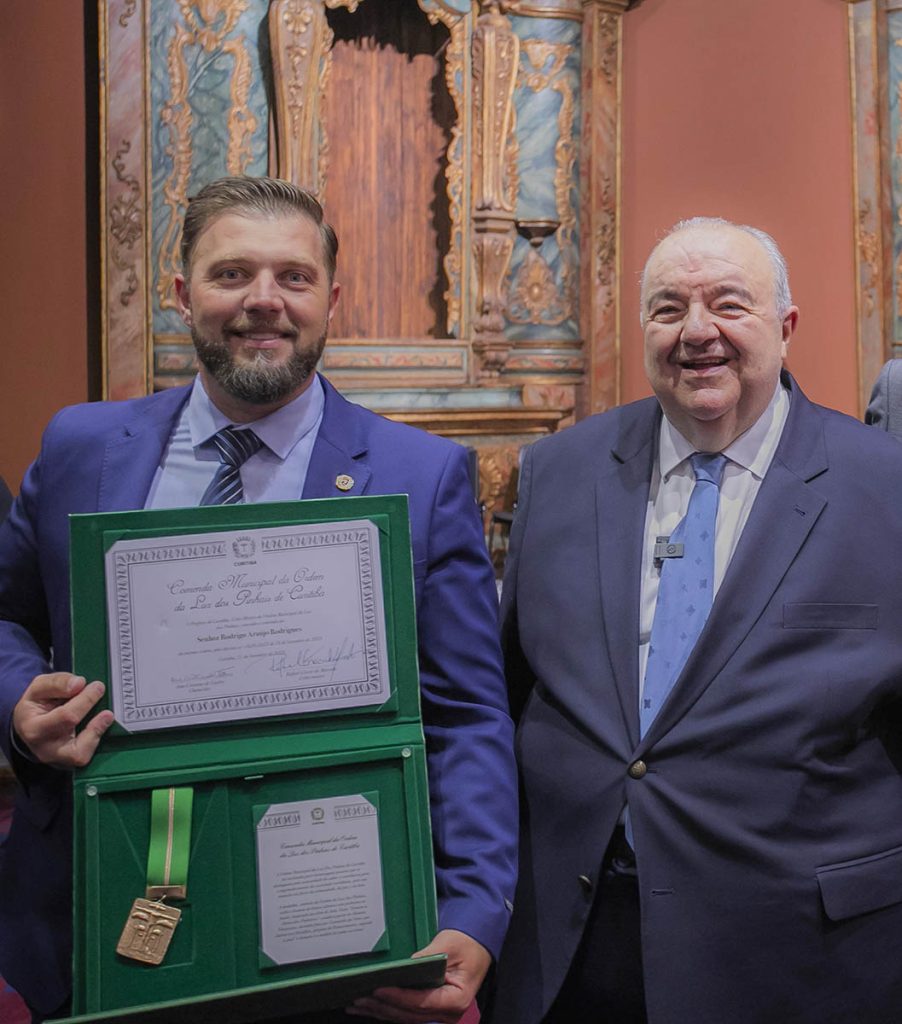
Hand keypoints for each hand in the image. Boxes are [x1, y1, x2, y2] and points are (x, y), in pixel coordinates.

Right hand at [12, 672, 113, 768]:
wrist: (28, 727)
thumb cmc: (36, 707)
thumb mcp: (39, 689)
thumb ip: (57, 683)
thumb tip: (79, 683)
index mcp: (33, 727)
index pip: (65, 715)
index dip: (85, 700)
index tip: (97, 686)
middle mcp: (43, 747)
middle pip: (71, 728)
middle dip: (89, 706)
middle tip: (100, 691)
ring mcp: (56, 758)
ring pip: (79, 754)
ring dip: (97, 732)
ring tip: (106, 715)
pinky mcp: (68, 763)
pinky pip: (84, 756)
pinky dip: (95, 740)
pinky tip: (100, 725)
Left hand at [347, 928, 490, 1022]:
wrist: (477, 945)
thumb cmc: (466, 943)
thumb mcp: (449, 944)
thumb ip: (428, 956)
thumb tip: (406, 965)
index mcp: (455, 1000)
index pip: (420, 1002)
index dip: (397, 997)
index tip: (378, 988)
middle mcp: (448, 1013)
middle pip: (409, 1014)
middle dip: (382, 1006)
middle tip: (359, 998)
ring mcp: (440, 1014)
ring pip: (405, 1017)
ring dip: (380, 1011)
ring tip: (357, 1004)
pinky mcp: (431, 1009)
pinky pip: (407, 1012)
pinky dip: (388, 1008)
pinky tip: (370, 1005)